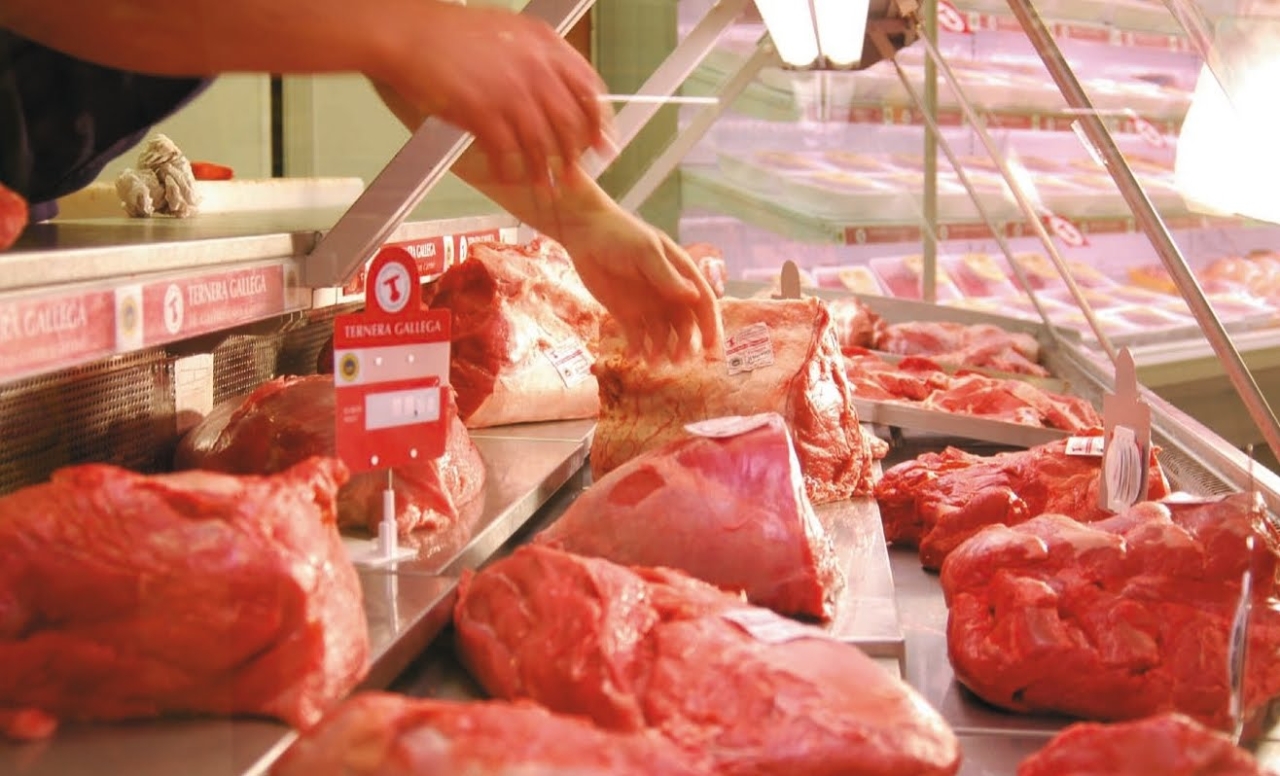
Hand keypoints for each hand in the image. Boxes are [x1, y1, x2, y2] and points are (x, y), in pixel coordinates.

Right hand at [374, 3, 613, 186]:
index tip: (602, 144)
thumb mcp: (510, 34)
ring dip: (544, 171)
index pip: (589, 90)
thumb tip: (558, 93)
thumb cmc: (451, 34)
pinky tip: (505, 176)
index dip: (599, 124)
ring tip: (544, 187)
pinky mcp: (484, 112)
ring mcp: (510, 91)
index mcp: (545, 45)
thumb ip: (538, 60)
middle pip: (570, 124)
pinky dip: (508, 170)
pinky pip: (506, 153)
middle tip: (573, 176)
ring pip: (541, 144)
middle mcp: (534, 68)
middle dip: (574, 157)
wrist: (409, 34)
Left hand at [563, 207, 722, 362]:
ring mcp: (648, 305)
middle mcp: (668, 293)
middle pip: (684, 325)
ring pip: (663, 335)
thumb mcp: (646, 252)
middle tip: (679, 360)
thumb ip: (667, 276)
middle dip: (685, 344)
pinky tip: (635, 357)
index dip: (709, 325)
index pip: (703, 302)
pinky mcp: (626, 314)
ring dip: (663, 350)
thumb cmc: (621, 235)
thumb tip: (694, 297)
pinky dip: (638, 350)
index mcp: (680, 274)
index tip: (710, 347)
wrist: (584, 234)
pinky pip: (637, 338)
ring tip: (654, 362)